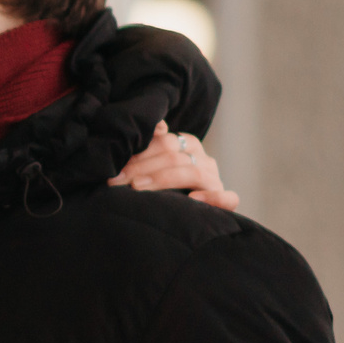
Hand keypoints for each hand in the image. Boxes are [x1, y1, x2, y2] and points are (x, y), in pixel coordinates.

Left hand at [108, 121, 237, 209]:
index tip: (116, 170)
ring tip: (138, 187)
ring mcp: (216, 179)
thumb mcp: (154, 164)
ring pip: (193, 173)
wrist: (184, 218)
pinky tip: (193, 200)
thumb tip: (157, 124)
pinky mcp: (227, 200)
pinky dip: (212, 197)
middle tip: (118, 180)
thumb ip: (152, 145)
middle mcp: (204, 160)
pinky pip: (227, 197)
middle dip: (142, 168)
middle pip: (174, 157)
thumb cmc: (163, 188)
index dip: (139, 154)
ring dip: (162, 180)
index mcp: (189, 146)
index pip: (166, 142)